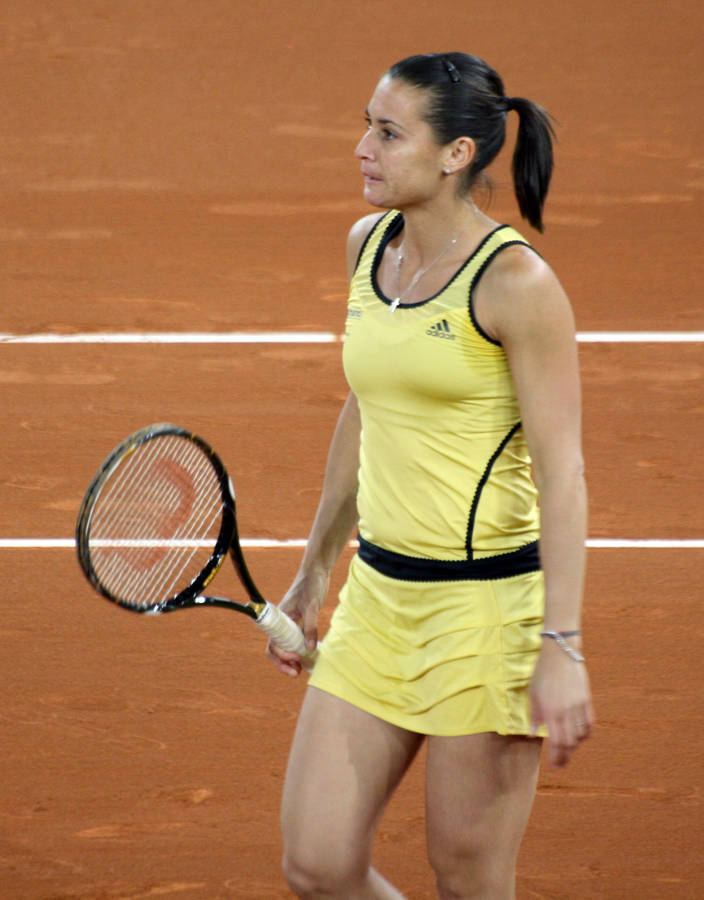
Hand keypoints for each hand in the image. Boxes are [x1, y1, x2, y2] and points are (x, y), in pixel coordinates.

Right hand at [266, 567, 328, 676]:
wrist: (317, 571)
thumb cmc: (311, 584)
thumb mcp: (312, 605)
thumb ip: (310, 626)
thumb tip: (309, 649)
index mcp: (280, 618)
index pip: (273, 643)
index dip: (282, 655)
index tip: (297, 657)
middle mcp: (283, 623)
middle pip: (276, 648)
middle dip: (283, 663)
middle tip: (296, 673)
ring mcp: (292, 623)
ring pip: (286, 647)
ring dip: (290, 660)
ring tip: (300, 670)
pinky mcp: (301, 622)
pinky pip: (297, 641)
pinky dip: (301, 651)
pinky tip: (310, 658)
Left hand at [529, 639, 594, 766]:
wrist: (560, 654)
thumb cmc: (542, 673)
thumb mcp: (533, 693)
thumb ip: (534, 715)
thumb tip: (533, 734)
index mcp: (550, 711)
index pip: (556, 743)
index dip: (556, 758)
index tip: (554, 766)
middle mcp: (565, 712)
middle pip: (569, 743)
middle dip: (565, 757)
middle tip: (561, 763)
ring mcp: (578, 707)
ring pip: (581, 736)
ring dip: (575, 745)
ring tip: (568, 748)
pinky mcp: (587, 700)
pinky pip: (589, 724)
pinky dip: (585, 734)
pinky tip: (580, 736)